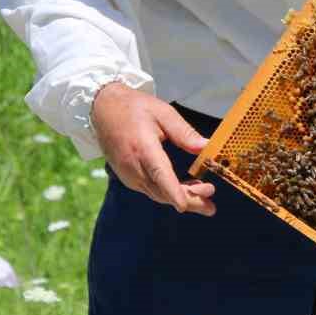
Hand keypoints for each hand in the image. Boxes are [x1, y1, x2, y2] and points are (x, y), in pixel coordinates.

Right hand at [92, 83, 216, 215]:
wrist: (104, 109)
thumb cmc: (135, 108)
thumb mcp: (163, 113)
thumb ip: (184, 132)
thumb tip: (206, 147)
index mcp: (142, 148)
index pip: (159, 174)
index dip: (173, 191)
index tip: (184, 205)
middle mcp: (133, 166)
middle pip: (162, 192)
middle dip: (189, 200)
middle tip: (211, 206)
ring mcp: (128, 175)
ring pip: (157, 195)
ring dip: (181, 198)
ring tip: (205, 196)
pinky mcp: (128, 178)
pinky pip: (151, 190)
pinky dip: (169, 193)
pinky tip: (186, 188)